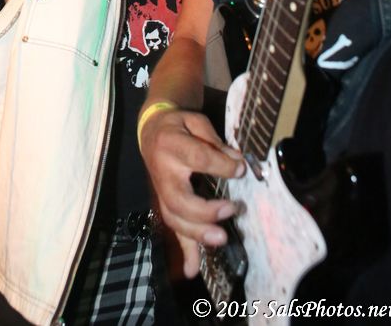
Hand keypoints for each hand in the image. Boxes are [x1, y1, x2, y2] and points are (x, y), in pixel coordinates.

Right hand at [140, 107, 244, 276]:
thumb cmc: (177, 125)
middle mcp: (163, 172)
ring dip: (196, 233)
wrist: (150, 130)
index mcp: (171, 145)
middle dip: (204, 210)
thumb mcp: (194, 121)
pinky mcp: (165, 203)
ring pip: (175, 218)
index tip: (240, 169)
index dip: (221, 165)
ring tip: (221, 238)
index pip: (197, 158)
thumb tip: (237, 161)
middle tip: (231, 209)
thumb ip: (214, 139)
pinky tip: (193, 270)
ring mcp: (162, 191)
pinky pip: (174, 229)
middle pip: (179, 199)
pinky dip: (185, 250)